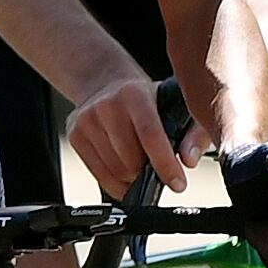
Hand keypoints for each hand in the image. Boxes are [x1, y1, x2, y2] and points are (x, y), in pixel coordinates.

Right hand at [65, 76, 188, 196]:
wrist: (106, 83)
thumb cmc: (147, 99)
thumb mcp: (176, 105)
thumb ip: (193, 133)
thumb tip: (190, 160)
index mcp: (134, 94)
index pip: (150, 135)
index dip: (165, 164)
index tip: (178, 184)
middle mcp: (106, 105)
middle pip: (131, 161)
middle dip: (148, 173)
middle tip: (156, 169)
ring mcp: (86, 120)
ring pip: (115, 172)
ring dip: (132, 179)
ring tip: (140, 167)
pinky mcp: (74, 135)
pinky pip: (98, 175)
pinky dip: (116, 182)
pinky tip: (125, 170)